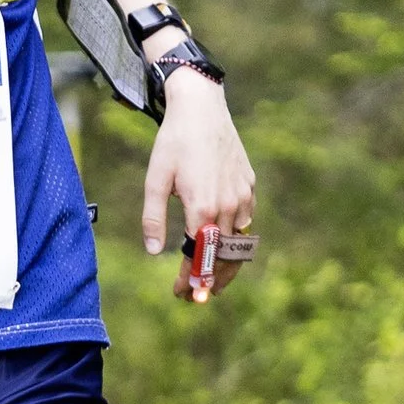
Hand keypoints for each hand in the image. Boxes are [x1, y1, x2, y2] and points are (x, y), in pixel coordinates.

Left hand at [141, 72, 256, 302]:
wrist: (202, 108)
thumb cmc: (173, 142)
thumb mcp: (155, 179)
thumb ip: (153, 218)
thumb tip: (154, 252)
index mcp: (202, 207)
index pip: (199, 256)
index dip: (191, 279)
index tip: (182, 294)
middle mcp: (228, 205)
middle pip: (225, 257)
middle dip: (212, 281)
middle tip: (198, 296)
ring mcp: (242, 195)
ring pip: (239, 241)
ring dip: (226, 263)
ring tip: (212, 277)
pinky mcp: (249, 185)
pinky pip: (245, 220)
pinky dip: (235, 237)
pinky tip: (222, 241)